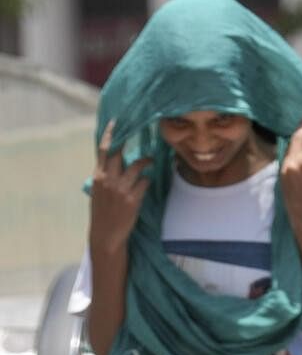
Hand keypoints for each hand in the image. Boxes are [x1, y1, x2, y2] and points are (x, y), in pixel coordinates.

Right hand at [89, 120, 151, 251]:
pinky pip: (146, 182)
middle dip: (131, 140)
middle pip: (121, 152)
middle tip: (142, 131)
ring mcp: (120, 189)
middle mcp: (107, 180)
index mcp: (98, 175)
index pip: (104, 149)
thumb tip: (118, 158)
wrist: (106, 234)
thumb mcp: (99, 190)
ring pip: (138, 166)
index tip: (117, 120)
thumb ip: (106, 174)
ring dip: (147, 161)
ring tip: (150, 161)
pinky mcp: (133, 199)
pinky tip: (147, 183)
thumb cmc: (104, 210)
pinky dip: (148, 180)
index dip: (111, 133)